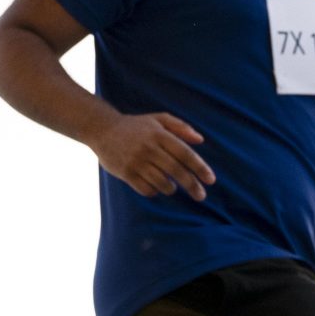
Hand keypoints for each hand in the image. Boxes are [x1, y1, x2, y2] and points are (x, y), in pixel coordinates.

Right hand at [91, 112, 214, 201]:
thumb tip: (200, 140)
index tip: (211, 180)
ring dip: (171, 188)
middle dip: (192, 185)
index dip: (200, 168)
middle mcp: (148, 148)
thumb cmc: (135, 126)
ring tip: (172, 186)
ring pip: (161, 182)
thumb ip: (180, 127)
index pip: (185, 153)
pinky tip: (156, 187)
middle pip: (176, 170)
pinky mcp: (125, 172)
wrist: (102, 129)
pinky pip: (146, 189)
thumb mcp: (158, 119)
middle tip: (201, 196)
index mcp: (159, 134)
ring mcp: (136, 161)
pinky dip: (154, 191)